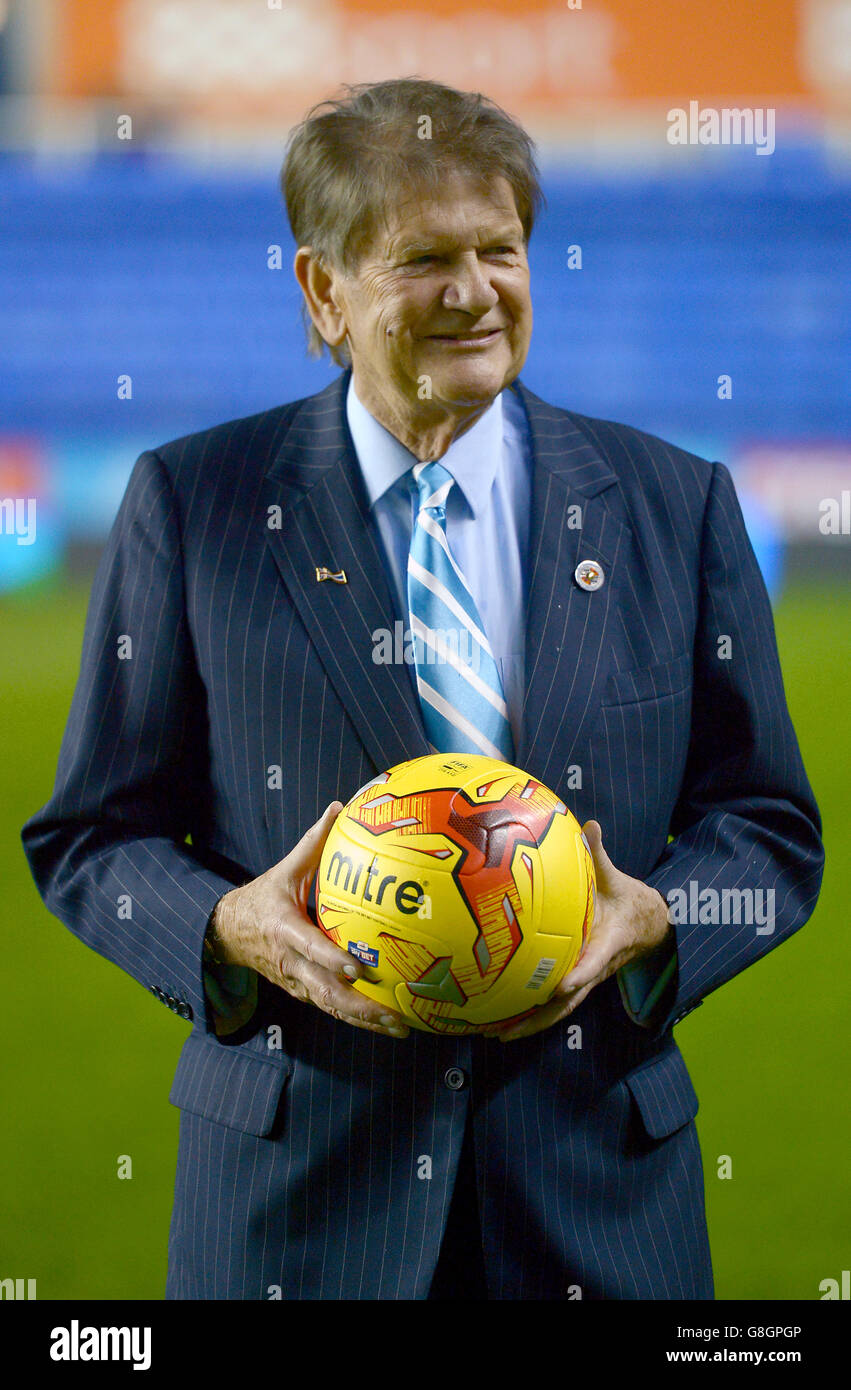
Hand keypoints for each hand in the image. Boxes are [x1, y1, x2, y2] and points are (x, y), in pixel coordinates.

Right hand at [209, 803, 409, 1039]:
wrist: (228, 932)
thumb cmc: (263, 898)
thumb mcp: (284, 870)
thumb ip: (312, 842)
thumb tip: (339, 807)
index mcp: (284, 930)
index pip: (310, 948)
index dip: (331, 960)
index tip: (357, 968)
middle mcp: (291, 963)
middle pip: (326, 993)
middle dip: (360, 1007)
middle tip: (394, 1014)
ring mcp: (296, 982)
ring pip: (330, 1007)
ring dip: (364, 1020)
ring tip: (400, 1027)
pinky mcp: (302, 992)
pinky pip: (330, 1008)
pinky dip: (357, 1019)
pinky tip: (387, 1023)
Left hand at [498, 819, 670, 1041]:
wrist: (650, 927)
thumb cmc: (628, 901)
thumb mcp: (617, 878)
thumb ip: (601, 856)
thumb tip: (591, 825)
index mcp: (607, 943)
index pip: (593, 963)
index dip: (579, 975)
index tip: (561, 986)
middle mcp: (594, 968)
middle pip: (568, 1001)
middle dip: (539, 1018)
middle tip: (506, 1030)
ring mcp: (585, 979)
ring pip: (559, 1009)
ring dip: (531, 1025)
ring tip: (496, 1035)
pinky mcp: (578, 981)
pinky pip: (555, 1004)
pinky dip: (532, 1015)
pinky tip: (503, 1021)